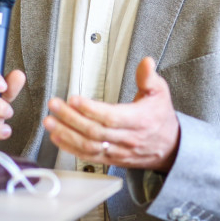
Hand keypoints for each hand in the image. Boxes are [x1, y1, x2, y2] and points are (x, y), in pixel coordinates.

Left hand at [43, 57, 180, 171]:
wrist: (170, 147)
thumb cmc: (160, 117)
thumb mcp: (160, 92)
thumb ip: (149, 77)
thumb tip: (146, 61)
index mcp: (138, 120)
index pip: (111, 117)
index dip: (90, 109)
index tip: (74, 99)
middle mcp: (127, 138)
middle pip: (94, 131)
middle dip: (71, 118)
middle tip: (54, 105)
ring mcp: (117, 151)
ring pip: (88, 146)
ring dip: (66, 134)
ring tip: (50, 121)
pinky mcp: (110, 159)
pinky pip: (88, 156)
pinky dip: (70, 148)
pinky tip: (57, 137)